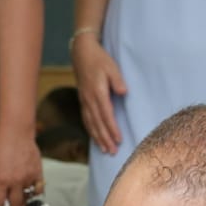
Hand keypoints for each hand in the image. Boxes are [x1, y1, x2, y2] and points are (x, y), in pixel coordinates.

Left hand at [0, 126, 42, 205]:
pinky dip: (34, 193)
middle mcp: (16, 181)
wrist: (16, 132)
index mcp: (1, 180)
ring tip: (18, 203)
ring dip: (22, 203)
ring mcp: (28, 178)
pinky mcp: (38, 173)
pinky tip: (30, 192)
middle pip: (15, 205)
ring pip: (27, 199)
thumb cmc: (2, 144)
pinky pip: (38, 189)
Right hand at [71, 37, 126, 155]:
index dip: (112, 128)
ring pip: (91, 124)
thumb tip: (123, 92)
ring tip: (106, 150)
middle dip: (105, 139)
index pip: (106, 114)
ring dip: (98, 138)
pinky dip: (91, 131)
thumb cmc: (99, 59)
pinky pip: (86, 120)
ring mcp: (84, 101)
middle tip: (113, 152)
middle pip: (98, 123)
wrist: (82, 53)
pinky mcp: (83, 101)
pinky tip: (96, 139)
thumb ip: (117, 80)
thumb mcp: (112, 66)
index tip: (119, 139)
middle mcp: (89, 99)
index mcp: (97, 92)